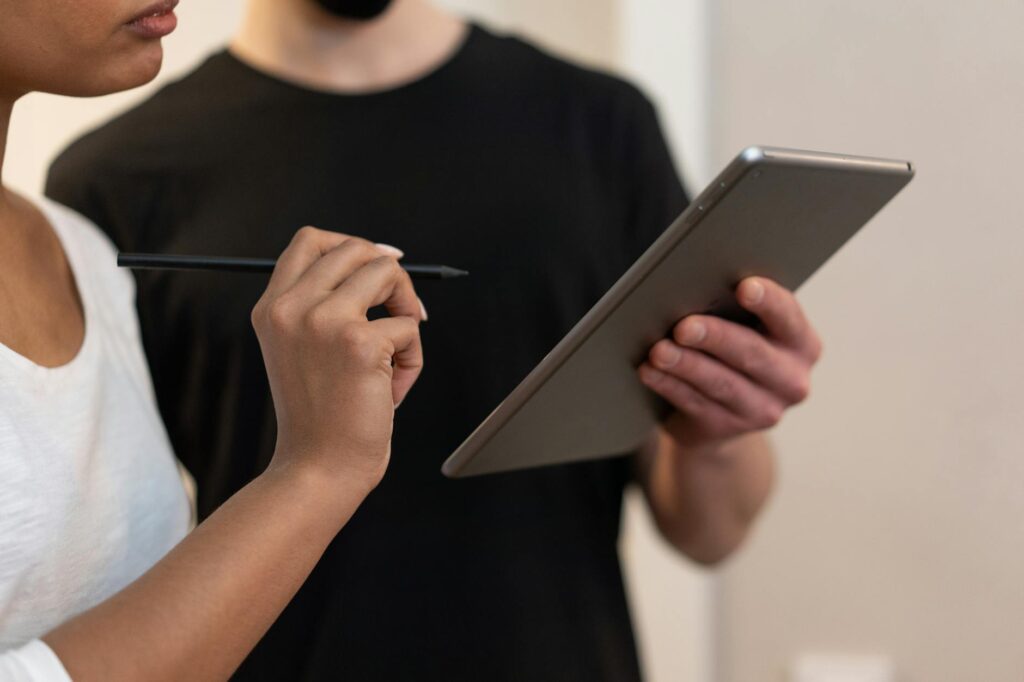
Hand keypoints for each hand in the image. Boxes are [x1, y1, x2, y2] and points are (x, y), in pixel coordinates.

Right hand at [251, 227, 425, 492]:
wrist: (318, 469)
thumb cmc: (321, 417)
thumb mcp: (303, 350)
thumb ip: (324, 305)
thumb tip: (384, 259)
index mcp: (272, 308)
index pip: (310, 241)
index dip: (354, 245)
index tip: (385, 265)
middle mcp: (291, 307)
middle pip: (357, 249)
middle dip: (392, 278)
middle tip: (401, 316)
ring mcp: (323, 320)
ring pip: (388, 273)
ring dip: (407, 313)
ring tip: (396, 357)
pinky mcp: (358, 342)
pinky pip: (409, 326)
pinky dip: (412, 359)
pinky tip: (390, 390)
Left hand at [638, 277, 821, 448]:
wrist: (721, 411)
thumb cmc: (732, 350)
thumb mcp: (747, 330)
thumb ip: (736, 311)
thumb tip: (695, 287)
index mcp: (802, 344)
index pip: (789, 317)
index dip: (768, 301)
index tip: (744, 287)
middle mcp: (791, 380)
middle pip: (753, 353)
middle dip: (716, 337)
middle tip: (684, 326)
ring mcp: (762, 410)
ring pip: (721, 383)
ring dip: (687, 364)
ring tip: (659, 350)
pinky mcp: (727, 428)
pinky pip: (695, 404)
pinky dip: (670, 385)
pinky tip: (650, 371)